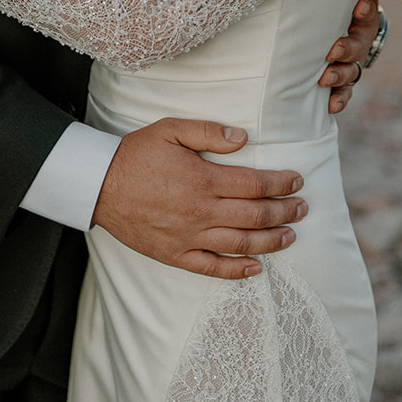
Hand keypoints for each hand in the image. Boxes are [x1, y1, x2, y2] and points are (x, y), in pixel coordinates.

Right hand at [91, 118, 306, 279]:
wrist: (99, 185)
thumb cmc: (136, 154)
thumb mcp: (170, 130)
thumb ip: (208, 132)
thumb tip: (242, 138)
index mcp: (203, 179)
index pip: (254, 183)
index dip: (280, 183)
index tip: (296, 180)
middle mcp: (201, 212)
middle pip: (254, 215)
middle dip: (284, 211)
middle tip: (302, 208)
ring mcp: (190, 237)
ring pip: (240, 244)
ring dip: (270, 241)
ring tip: (290, 236)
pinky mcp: (176, 255)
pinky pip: (213, 268)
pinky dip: (237, 271)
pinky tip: (255, 268)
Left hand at [317, 0, 380, 114]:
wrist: (348, 20)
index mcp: (362, 17)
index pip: (367, 12)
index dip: (365, 10)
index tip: (359, 5)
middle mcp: (360, 41)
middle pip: (357, 46)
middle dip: (346, 49)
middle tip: (333, 50)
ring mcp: (352, 61)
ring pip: (350, 72)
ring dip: (339, 77)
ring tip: (325, 79)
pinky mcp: (342, 77)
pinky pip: (344, 92)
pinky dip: (339, 100)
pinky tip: (330, 107)